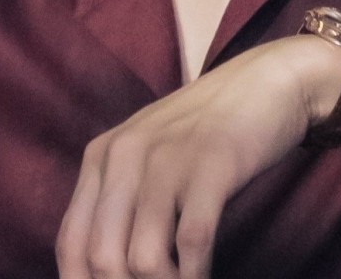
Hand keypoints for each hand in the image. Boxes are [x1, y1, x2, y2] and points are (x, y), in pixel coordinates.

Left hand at [56, 36, 340, 278]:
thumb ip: (123, 197)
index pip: (71, 243)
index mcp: (102, 155)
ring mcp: (168, 159)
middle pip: (104, 259)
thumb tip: (110, 268)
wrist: (269, 79)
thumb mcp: (150, 152)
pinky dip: (196, 273)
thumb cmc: (210, 128)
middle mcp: (126, 156)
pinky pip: (192, 240)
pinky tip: (204, 276)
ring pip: (144, 259)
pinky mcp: (212, 165)